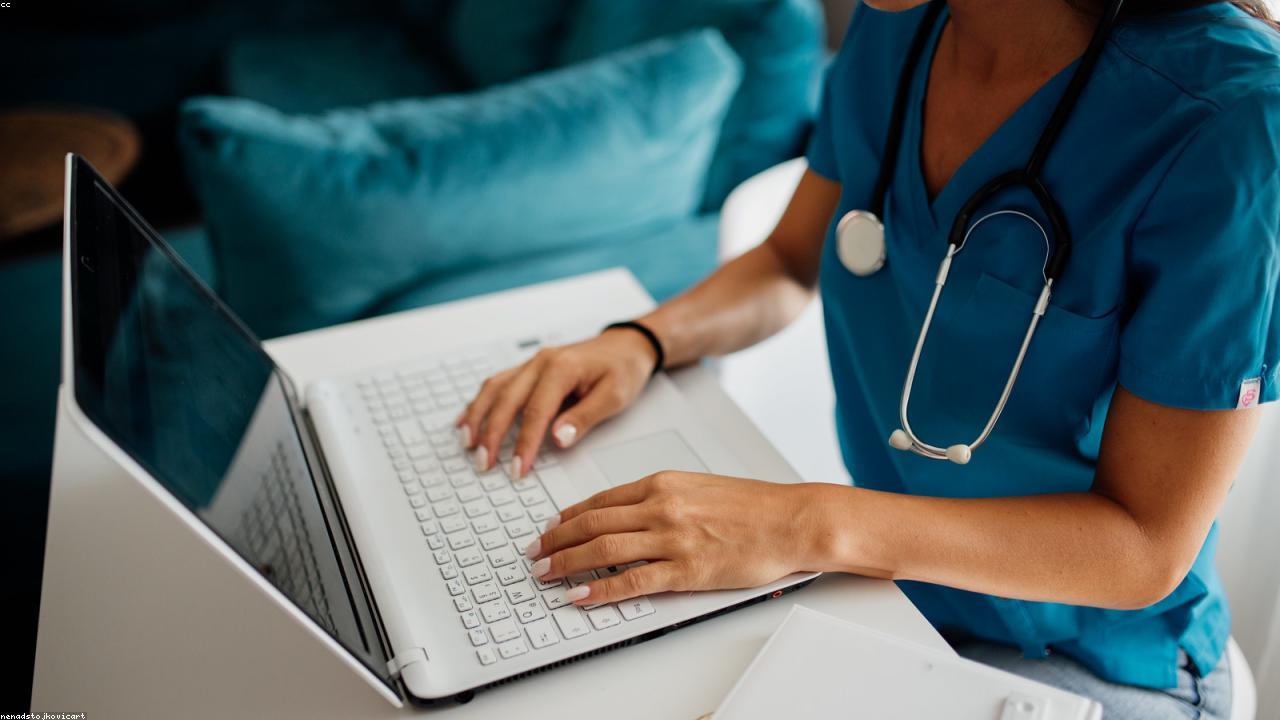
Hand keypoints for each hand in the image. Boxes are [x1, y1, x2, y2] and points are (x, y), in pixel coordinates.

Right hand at [457, 329, 656, 476]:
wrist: (627, 344)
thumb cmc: (623, 368)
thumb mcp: (614, 396)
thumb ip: (584, 418)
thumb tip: (558, 438)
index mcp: (562, 368)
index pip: (536, 411)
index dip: (524, 443)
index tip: (518, 469)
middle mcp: (541, 362)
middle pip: (506, 400)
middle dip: (491, 435)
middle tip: (484, 464)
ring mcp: (532, 363)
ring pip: (494, 389)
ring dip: (478, 417)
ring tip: (468, 445)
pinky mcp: (529, 368)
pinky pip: (498, 384)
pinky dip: (480, 402)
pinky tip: (467, 419)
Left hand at [523, 471, 821, 605]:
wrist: (791, 519)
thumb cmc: (753, 506)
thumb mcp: (698, 487)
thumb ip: (662, 499)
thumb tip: (628, 516)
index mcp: (662, 483)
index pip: (600, 501)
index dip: (567, 517)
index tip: (550, 529)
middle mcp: (661, 506)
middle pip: (591, 524)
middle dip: (555, 541)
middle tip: (535, 554)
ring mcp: (672, 539)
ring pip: (602, 550)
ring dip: (567, 564)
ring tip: (546, 575)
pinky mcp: (686, 570)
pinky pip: (631, 582)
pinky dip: (600, 591)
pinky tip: (581, 596)